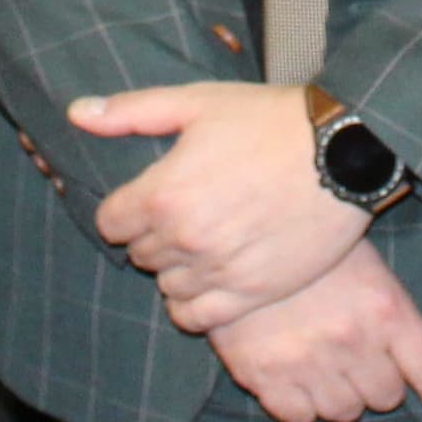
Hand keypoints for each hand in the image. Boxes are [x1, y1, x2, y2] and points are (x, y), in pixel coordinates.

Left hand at [77, 79, 365, 330]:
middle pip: (140, 254)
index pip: (111, 223)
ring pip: (168, 287)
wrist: (345, 151)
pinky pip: (198, 318)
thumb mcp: (197, 103)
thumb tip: (76, 113)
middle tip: (189, 212)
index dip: (129, 208)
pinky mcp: (251, 294)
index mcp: (162, 194)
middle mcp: (184, 239)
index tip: (154, 195)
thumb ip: (130, 112)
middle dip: (156, 234)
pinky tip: (212, 278)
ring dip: (178, 267)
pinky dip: (196, 303)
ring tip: (207, 241)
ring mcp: (218, 272)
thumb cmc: (270, 120)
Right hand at [205, 241, 421, 421]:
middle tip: (353, 350)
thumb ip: (391, 317)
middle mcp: (353, 341)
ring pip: (344, 412)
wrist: (240, 237)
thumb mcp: (368, 268)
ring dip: (338, 393)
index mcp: (388, 309)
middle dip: (376, 380)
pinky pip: (299, 417)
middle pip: (386, 397)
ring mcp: (309, 362)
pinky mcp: (265, 376)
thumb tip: (408, 374)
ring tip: (319, 356)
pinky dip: (300, 403)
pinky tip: (291, 369)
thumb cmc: (315, 253)